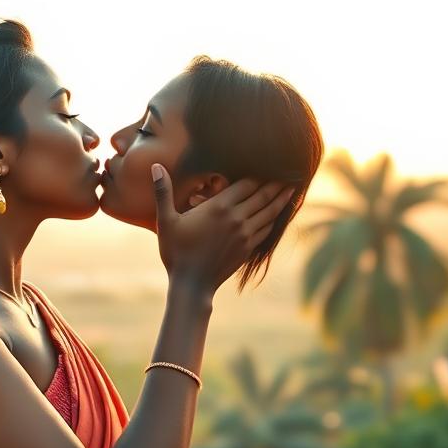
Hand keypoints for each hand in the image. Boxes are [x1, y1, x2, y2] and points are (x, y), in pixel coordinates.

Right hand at [152, 163, 295, 295]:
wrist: (191, 285)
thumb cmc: (176, 252)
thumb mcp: (166, 221)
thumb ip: (163, 192)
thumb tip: (155, 166)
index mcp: (219, 207)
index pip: (247, 183)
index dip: (261, 172)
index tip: (271, 162)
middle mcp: (237, 218)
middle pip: (263, 195)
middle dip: (277, 182)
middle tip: (291, 171)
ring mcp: (245, 235)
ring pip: (270, 212)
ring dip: (282, 199)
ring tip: (293, 188)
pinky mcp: (248, 249)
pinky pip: (267, 229)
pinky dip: (276, 219)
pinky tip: (279, 213)